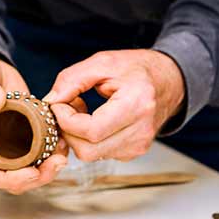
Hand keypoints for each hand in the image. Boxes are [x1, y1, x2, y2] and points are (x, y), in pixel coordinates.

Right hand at [0, 48, 68, 193]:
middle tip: (56, 163)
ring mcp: (10, 141)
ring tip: (63, 154)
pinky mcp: (26, 131)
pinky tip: (64, 140)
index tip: (31, 172)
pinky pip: (40, 149)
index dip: (10, 180)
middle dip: (37, 176)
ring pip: (30, 166)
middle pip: (14, 177)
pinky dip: (53, 149)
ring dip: (48, 166)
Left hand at [44, 49, 184, 161]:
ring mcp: (139, 145)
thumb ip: (72, 80)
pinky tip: (94, 119)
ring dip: (77, 135)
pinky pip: (100, 154)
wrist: (168, 80)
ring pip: (91, 155)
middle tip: (66, 106)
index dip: (66, 120)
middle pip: (87, 150)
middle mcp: (140, 131)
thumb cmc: (136, 69)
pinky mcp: (134, 152)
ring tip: (82, 109)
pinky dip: (89, 139)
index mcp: (136, 104)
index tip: (58, 104)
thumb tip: (50, 101)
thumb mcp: (102, 62)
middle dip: (68, 130)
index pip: (91, 130)